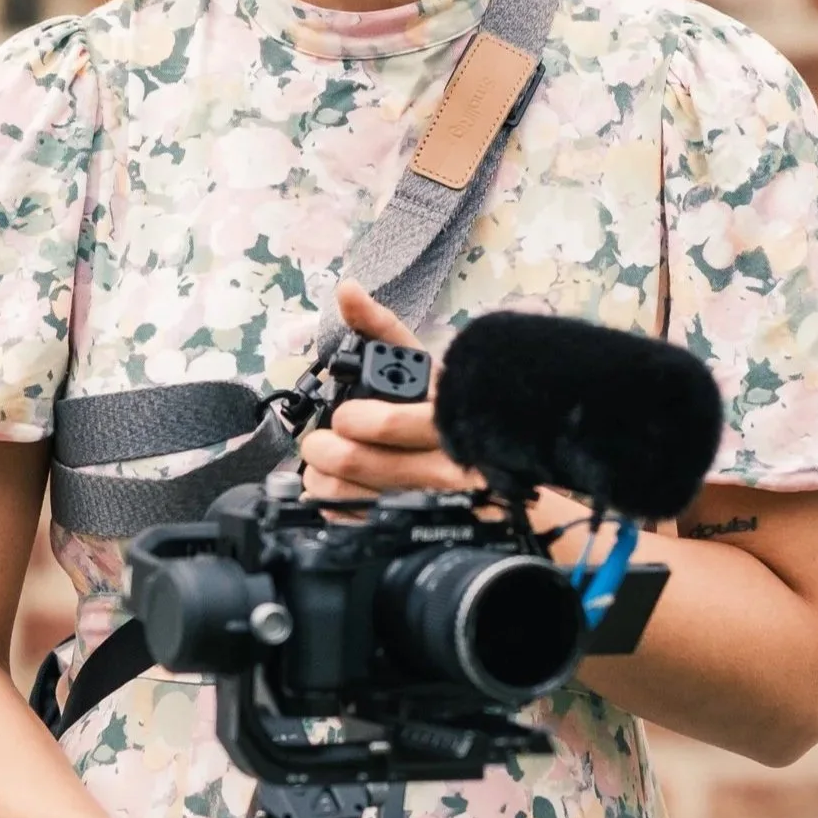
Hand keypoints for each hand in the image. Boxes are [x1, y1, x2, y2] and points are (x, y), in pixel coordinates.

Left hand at [299, 280, 486, 504]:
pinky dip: (335, 506)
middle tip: (323, 441)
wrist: (494, 473)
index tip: (345, 417)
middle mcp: (441, 464)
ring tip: (328, 464)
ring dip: (322, 477)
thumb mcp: (424, 365)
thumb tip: (347, 290)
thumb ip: (382, 328)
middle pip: (353, 459)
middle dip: (323, 447)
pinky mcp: (413, 527)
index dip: (351, 419)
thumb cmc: (452, 411)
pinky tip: (344, 490)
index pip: (382, 422)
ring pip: (344, 494)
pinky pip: (352, 522)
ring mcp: (427, 501)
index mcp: (443, 416)